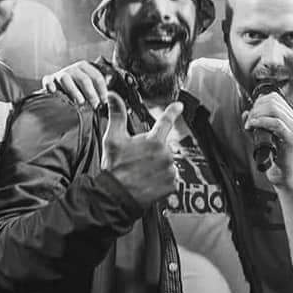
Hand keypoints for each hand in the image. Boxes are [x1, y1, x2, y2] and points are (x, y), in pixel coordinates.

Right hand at [42, 60, 108, 109]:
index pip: (97, 77)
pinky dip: (50, 85)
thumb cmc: (77, 88)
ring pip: (66, 79)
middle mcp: (73, 69)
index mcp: (84, 67)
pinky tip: (54, 92)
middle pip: (84, 79)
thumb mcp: (88, 87)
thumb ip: (97, 91)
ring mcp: (60, 74)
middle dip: (91, 93)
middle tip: (95, 105)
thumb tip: (105, 102)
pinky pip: (48, 81)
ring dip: (74, 91)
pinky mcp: (49, 80)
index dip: (102, 90)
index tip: (104, 101)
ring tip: (80, 102)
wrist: (58, 87)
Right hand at [101, 91, 181, 209]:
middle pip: (164, 146)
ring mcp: (170, 170)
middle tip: (139, 159)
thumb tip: (113, 97)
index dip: (173, 111)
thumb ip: (117, 115)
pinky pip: (171, 178)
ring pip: (168, 162)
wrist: (116, 195)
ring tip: (143, 171)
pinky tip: (150, 180)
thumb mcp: (113, 138)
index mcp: (153, 141)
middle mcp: (165, 155)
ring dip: (159, 165)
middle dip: (154, 150)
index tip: (179, 106)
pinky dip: (162, 179)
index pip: (166, 121)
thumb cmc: (115, 168)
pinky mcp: (172, 184)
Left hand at [243, 91, 292, 191]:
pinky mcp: (292, 139)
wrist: (285, 177)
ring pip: (274, 109)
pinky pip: (276, 123)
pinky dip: (262, 122)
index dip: (258, 102)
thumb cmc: (276, 159)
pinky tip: (253, 126)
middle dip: (256, 108)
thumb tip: (245, 113)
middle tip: (248, 121)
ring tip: (250, 125)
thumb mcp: (262, 138)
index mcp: (290, 118)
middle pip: (273, 101)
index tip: (250, 115)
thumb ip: (255, 125)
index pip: (274, 98)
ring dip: (257, 114)